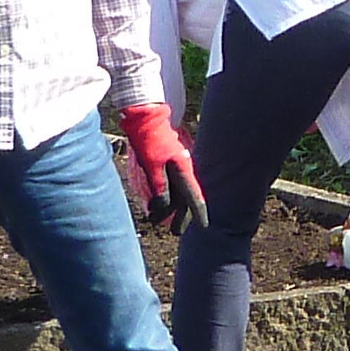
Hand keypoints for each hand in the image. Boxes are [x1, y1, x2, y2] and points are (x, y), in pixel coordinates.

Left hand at [115, 102, 205, 228]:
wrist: (146, 117)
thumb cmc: (150, 140)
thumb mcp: (153, 167)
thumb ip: (159, 189)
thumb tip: (162, 209)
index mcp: (183, 171)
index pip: (194, 197)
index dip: (199, 213)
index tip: (204, 226)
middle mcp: (182, 170)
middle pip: (184, 198)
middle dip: (179, 216)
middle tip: (176, 233)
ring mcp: (175, 166)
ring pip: (175, 192)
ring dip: (168, 207)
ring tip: (158, 220)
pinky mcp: (166, 162)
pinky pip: (168, 184)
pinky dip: (163, 195)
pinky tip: (155, 203)